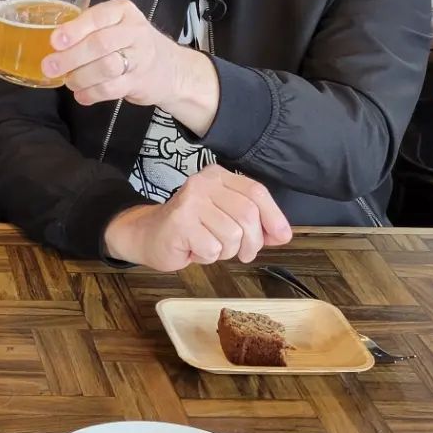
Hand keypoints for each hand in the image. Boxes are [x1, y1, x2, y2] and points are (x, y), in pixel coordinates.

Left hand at [41, 0, 219, 132]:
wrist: (170, 68)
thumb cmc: (129, 42)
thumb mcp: (113, 25)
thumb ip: (88, 29)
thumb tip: (52, 44)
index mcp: (123, 11)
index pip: (97, 17)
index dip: (74, 30)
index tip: (54, 41)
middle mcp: (135, 31)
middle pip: (100, 44)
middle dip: (71, 57)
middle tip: (50, 66)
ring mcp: (140, 58)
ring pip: (106, 67)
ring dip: (80, 77)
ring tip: (68, 81)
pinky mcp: (140, 82)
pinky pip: (112, 89)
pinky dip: (92, 94)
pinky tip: (81, 95)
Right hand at [103, 163, 291, 269]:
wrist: (149, 235)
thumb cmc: (193, 228)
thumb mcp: (226, 218)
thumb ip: (255, 222)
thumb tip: (282, 234)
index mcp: (218, 176)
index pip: (257, 191)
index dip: (274, 216)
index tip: (280, 237)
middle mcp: (203, 182)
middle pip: (248, 215)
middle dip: (252, 242)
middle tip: (243, 253)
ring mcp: (190, 201)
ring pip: (232, 235)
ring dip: (227, 252)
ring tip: (211, 247)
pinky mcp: (180, 222)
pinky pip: (212, 249)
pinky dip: (208, 257)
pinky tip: (195, 249)